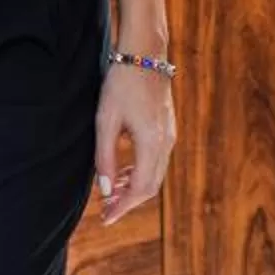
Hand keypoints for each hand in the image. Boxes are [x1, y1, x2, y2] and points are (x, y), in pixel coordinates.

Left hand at [94, 61, 175, 225]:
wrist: (144, 55)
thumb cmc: (121, 85)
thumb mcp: (105, 122)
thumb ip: (105, 158)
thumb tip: (105, 191)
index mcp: (152, 143)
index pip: (141, 189)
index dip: (123, 207)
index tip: (106, 219)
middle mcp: (166, 143)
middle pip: (150, 186)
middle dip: (127, 201)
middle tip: (105, 211)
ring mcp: (169, 136)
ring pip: (154, 175)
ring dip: (133, 188)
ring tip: (110, 194)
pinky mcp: (167, 129)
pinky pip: (156, 161)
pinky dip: (140, 173)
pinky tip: (122, 174)